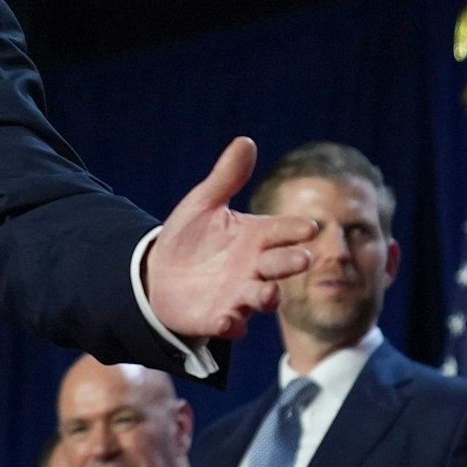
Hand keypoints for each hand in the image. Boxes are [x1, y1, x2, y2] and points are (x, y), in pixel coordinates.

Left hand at [142, 137, 315, 338]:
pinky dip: (230, 324)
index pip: (282, 231)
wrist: (158, 274)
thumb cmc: (190, 237)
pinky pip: (230, 325)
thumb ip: (226, 177)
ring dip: (267, 297)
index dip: (295, 230)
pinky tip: (225, 321)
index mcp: (256, 237)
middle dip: (291, 263)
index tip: (308, 227)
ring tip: (268, 294)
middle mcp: (255, 268)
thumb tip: (245, 141)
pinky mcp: (220, 318)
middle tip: (302, 259)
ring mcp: (240, 295)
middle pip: (280, 266)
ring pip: (262, 298)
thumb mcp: (203, 204)